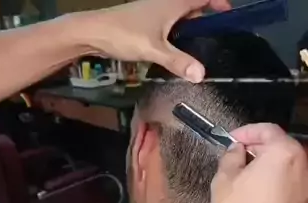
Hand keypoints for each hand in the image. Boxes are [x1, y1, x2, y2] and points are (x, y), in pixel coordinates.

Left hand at [81, 0, 230, 81]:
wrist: (93, 31)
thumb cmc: (124, 34)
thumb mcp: (154, 50)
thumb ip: (177, 61)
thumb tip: (201, 75)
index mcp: (174, 2)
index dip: (218, 2)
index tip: (229, 15)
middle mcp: (166, 1)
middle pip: (193, 5)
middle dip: (205, 18)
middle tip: (215, 39)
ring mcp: (155, 10)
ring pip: (180, 15)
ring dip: (189, 27)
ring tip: (199, 47)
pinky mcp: (145, 20)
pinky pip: (168, 23)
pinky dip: (176, 32)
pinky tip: (175, 49)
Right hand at [209, 125, 307, 202]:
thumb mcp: (223, 182)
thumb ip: (231, 158)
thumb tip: (237, 152)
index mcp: (287, 154)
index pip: (268, 130)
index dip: (247, 132)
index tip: (234, 139)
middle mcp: (307, 171)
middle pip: (285, 150)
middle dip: (263, 152)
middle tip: (241, 161)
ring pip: (293, 174)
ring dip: (274, 174)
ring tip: (251, 185)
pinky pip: (296, 196)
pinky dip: (282, 194)